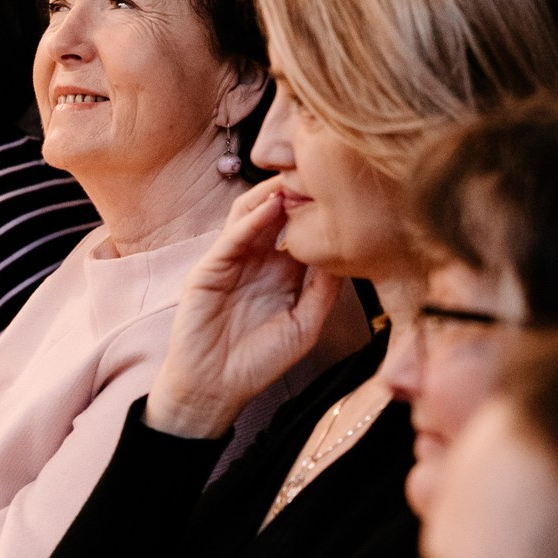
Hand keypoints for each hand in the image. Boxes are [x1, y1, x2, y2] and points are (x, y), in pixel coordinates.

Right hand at [144, 178, 342, 438]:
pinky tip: (272, 206)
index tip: (347, 189)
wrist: (215, 389)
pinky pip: (231, 236)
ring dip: (273, 194)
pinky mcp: (209, 268)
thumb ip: (324, 291)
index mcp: (282, 270)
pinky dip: (251, 219)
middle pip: (276, 210)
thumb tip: (348, 254)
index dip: (320, 208)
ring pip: (250, 213)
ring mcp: (231, 259)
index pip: (302, 227)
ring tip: (299, 177)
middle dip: (297, 189)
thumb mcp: (304, 325)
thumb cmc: (259, 361)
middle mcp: (257, 258)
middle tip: (323, 168)